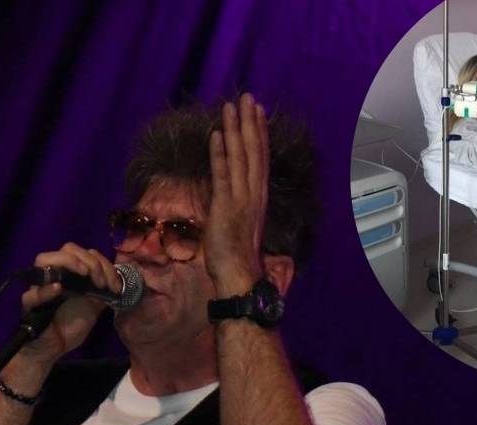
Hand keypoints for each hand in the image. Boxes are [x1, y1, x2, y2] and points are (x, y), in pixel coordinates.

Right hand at [19, 243, 121, 363]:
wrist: (54, 349)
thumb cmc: (69, 326)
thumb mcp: (93, 307)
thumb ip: (101, 292)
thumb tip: (115, 280)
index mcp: (69, 273)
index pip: (85, 254)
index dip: (103, 264)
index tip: (114, 285)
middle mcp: (53, 274)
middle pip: (67, 249)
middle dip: (90, 261)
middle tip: (101, 282)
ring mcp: (39, 286)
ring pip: (44, 259)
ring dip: (69, 262)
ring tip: (85, 274)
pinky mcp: (30, 304)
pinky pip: (32, 294)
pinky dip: (46, 290)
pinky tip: (59, 289)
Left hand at [205, 92, 268, 295]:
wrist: (239, 276)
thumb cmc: (237, 255)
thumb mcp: (241, 222)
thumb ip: (238, 202)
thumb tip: (231, 189)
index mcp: (258, 196)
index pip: (260, 158)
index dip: (259, 132)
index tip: (257, 111)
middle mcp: (254, 193)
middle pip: (253, 151)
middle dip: (250, 122)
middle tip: (247, 97)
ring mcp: (241, 199)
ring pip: (240, 158)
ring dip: (234, 131)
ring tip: (231, 107)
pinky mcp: (225, 207)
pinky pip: (222, 176)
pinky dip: (219, 155)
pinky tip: (216, 136)